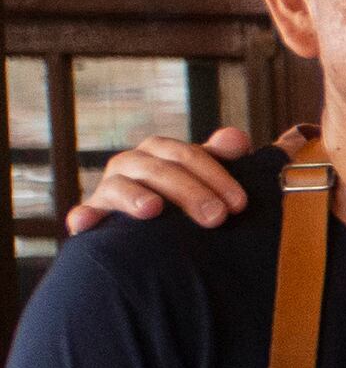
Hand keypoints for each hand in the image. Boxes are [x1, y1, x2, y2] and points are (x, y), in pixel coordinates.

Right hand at [67, 128, 252, 233]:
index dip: (215, 175)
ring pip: (119, 186)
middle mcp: (131, 164)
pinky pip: (85, 213)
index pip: (185, 154)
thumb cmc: (186, 196)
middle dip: (189, 191)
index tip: (239, 203)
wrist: (155, 228)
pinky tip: (86, 225)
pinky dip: (84, 216)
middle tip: (217, 217)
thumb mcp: (204, 175)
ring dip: (134, 196)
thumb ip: (219, 157)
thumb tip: (237, 139)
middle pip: (158, 170)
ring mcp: (110, 188)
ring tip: (153, 209)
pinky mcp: (95, 214)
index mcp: (159, 152)